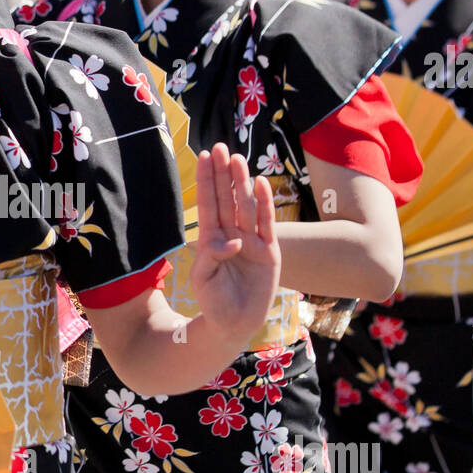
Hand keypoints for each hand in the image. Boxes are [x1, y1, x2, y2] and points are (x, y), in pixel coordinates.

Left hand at [190, 143, 279, 339]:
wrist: (234, 324)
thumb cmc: (214, 302)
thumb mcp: (203, 279)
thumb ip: (211, 256)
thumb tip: (233, 242)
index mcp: (212, 239)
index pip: (208, 204)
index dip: (206, 181)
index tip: (203, 157)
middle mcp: (232, 235)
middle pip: (227, 199)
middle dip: (223, 174)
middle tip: (219, 147)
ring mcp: (252, 242)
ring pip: (246, 206)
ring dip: (242, 183)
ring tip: (237, 159)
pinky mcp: (269, 252)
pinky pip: (267, 224)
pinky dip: (265, 205)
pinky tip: (261, 184)